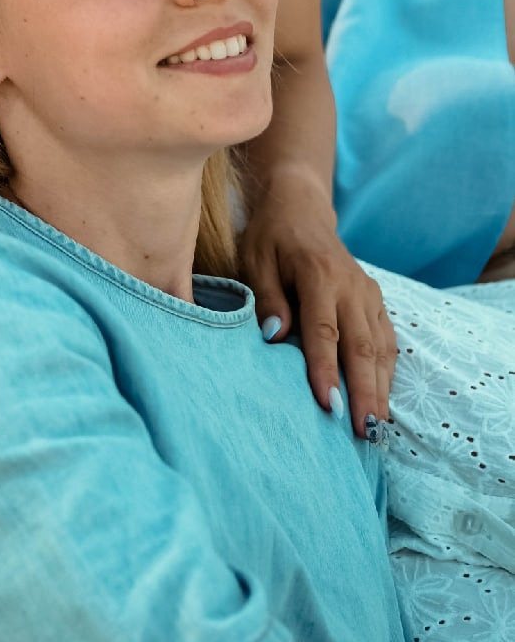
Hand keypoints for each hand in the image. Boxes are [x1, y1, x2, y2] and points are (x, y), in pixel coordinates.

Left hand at [238, 165, 395, 437]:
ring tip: (375, 428)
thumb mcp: (256, 260)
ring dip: (380, 389)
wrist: (301, 209)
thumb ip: (267, 299)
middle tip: (363, 433)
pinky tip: (381, 400)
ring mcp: (368, 293)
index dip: (326, 371)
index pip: (324, 331)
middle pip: (361, 347)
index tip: (328, 406)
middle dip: (364, 393)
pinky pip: (386, 341)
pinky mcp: (375, 300)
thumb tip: (275, 338)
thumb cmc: (271, 237)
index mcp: (319, 275)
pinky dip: (386, 373)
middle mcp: (351, 286)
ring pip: (380, 348)